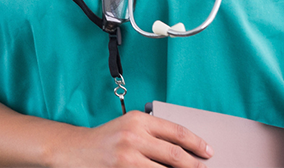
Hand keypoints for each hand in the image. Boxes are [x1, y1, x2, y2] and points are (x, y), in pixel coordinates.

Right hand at [47, 110, 212, 167]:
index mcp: (138, 119)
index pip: (177, 131)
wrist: (76, 150)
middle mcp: (133, 136)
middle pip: (175, 155)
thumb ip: (153, 133)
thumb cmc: (106, 139)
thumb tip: (185, 149)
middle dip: (194, 166)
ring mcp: (127, 157)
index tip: (208, 152)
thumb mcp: (129, 126)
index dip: (197, 143)